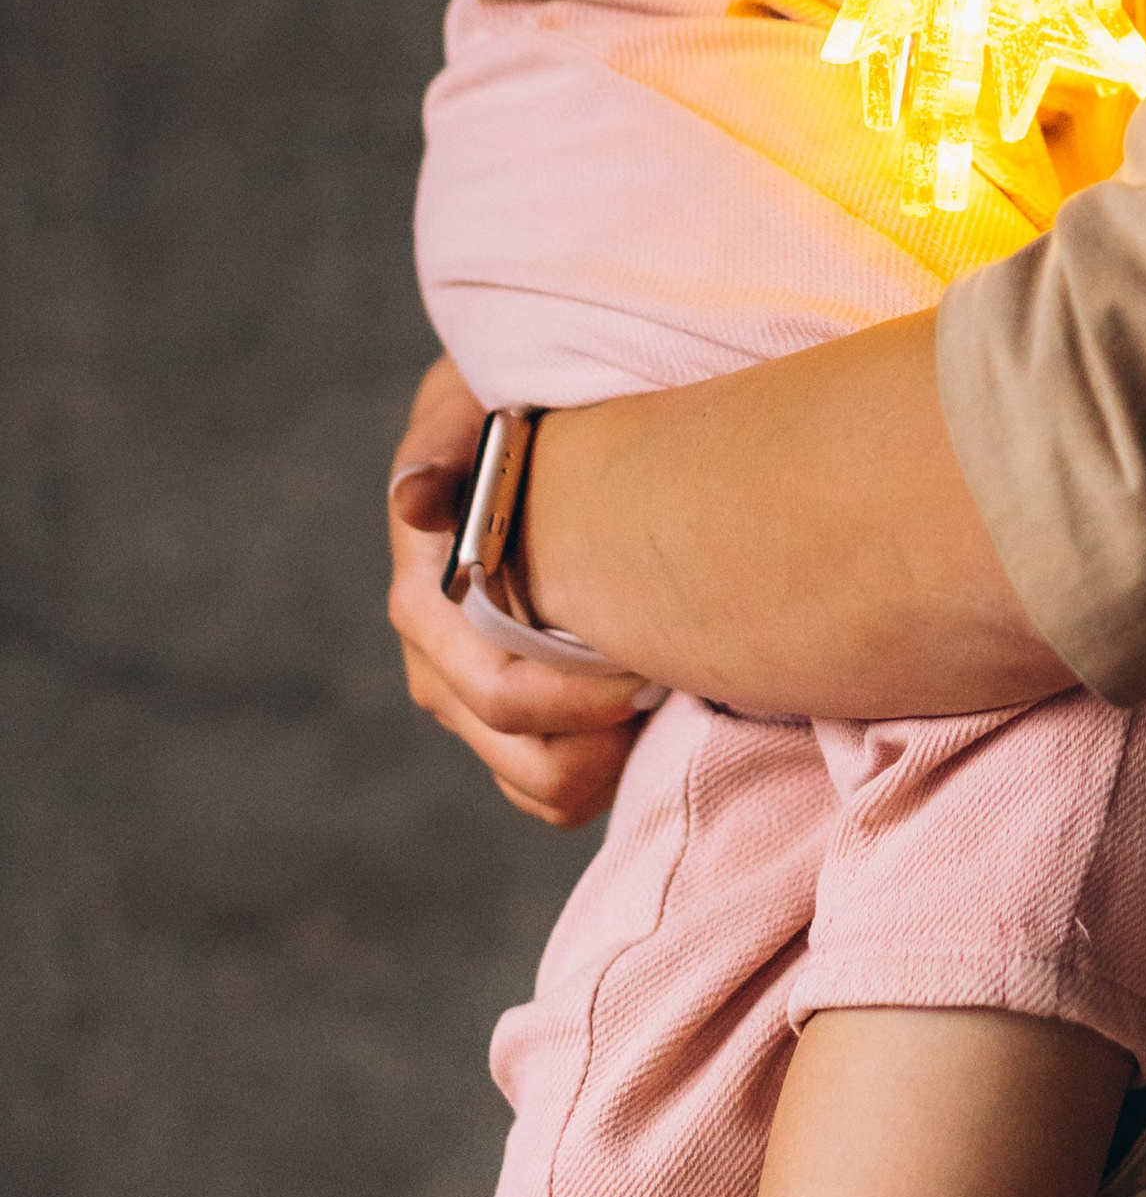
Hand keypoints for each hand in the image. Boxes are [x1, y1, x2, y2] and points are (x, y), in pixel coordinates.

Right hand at [387, 355, 647, 830]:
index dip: (580, 698)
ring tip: (666, 690)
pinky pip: (556, 789)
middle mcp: (440, 667)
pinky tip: (648, 710)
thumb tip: (416, 501)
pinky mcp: (514, 721)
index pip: (500, 693)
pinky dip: (606, 769)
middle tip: (678, 678)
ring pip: (545, 785)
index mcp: (428, 604)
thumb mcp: (469, 407)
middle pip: (527, 756)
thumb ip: (444, 448)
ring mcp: (474, 702)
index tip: (649, 664)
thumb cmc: (498, 410)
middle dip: (607, 735)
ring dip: (611, 759)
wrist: (513, 433)